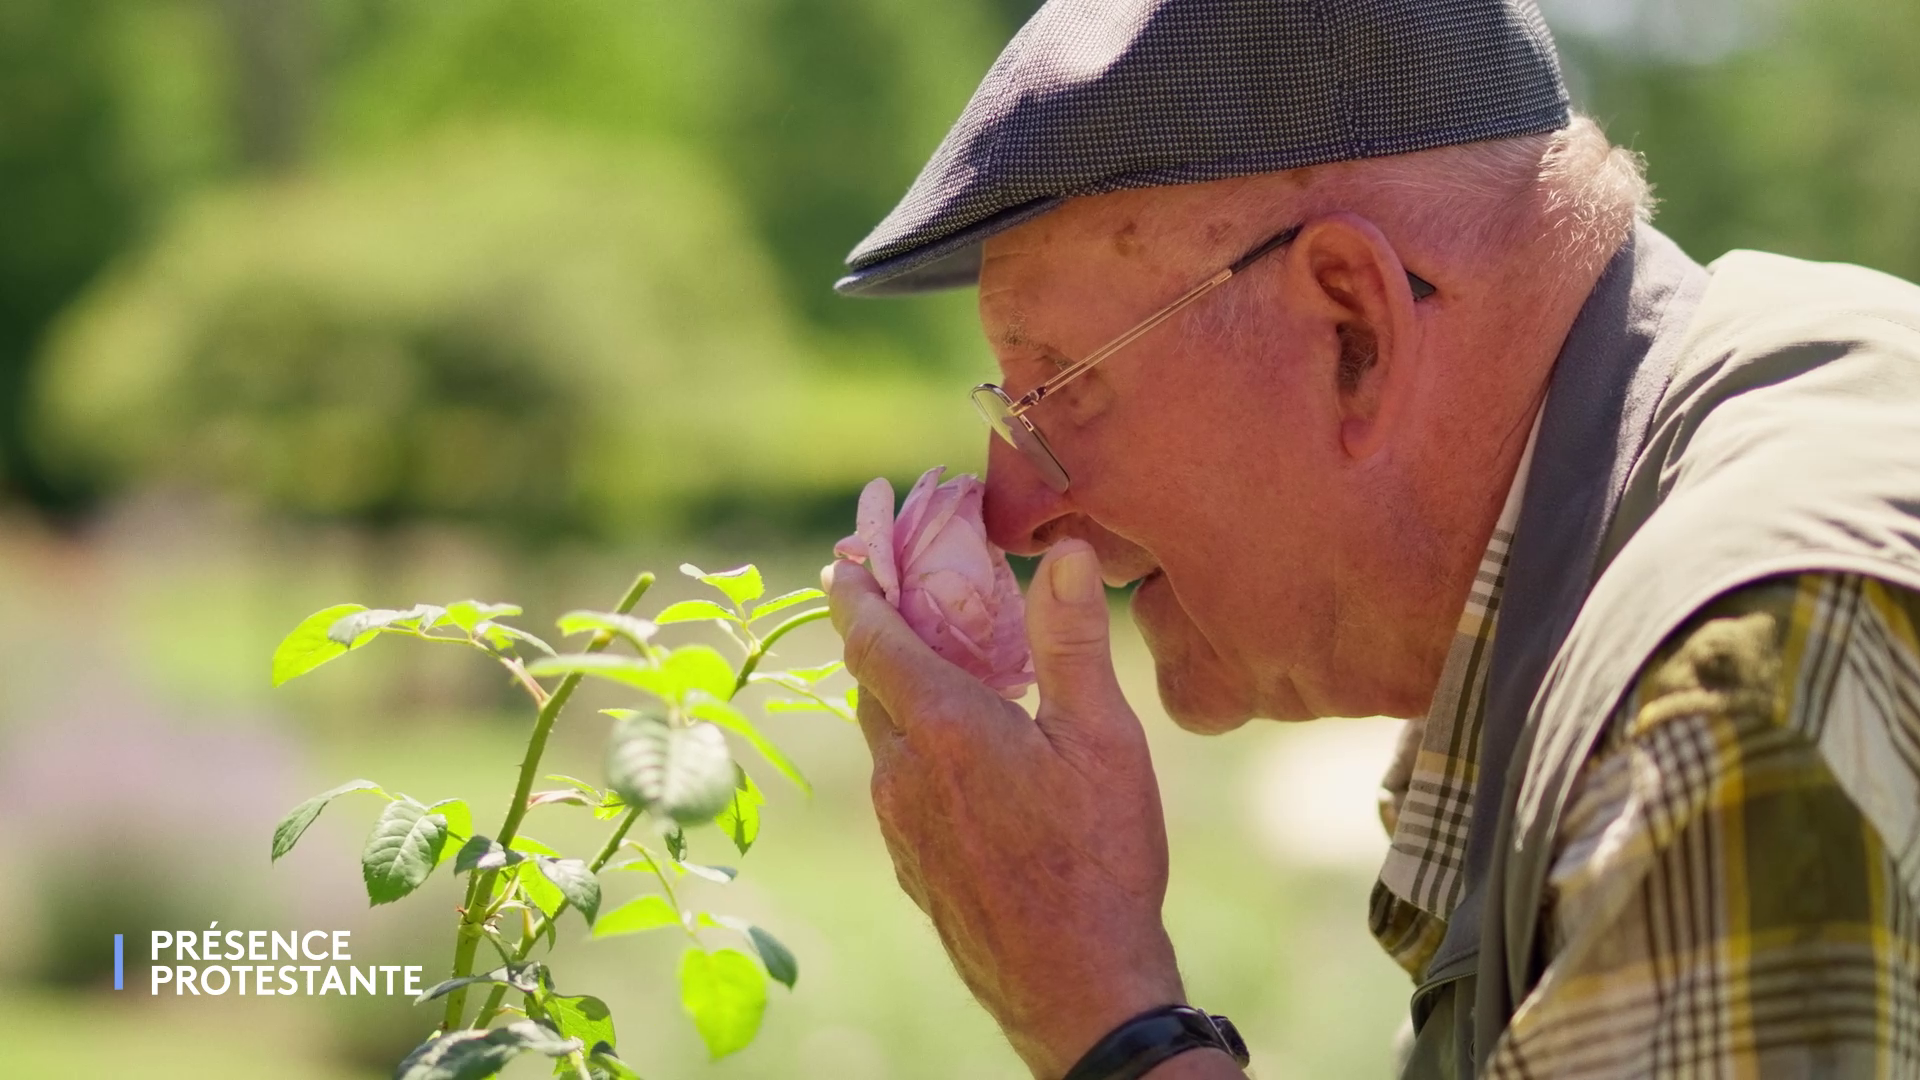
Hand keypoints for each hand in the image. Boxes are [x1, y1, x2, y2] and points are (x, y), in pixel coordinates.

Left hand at [826, 539, 1186, 1077]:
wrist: (1078, 987)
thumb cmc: (1099, 858)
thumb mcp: (1103, 739)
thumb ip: (1071, 641)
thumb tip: (1063, 553)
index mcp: (942, 726)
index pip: (872, 637)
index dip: (855, 589)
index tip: (845, 554)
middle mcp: (901, 772)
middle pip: (872, 681)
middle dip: (883, 633)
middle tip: (909, 596)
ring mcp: (900, 824)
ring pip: (885, 735)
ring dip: (904, 693)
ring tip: (950, 669)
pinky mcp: (912, 865)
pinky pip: (899, 784)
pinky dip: (917, 745)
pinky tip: (969, 754)